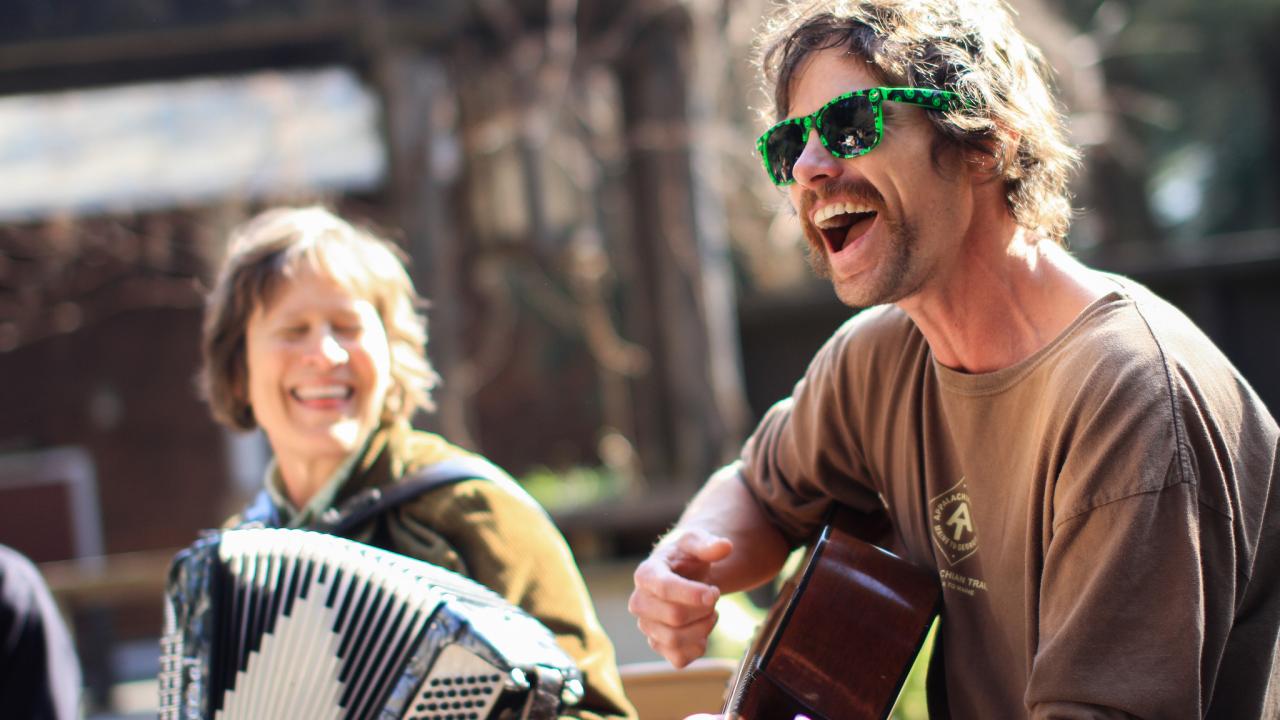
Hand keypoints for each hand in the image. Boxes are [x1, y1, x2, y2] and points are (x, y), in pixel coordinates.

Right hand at [629, 529, 732, 667]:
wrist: (681, 574)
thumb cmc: (685, 557)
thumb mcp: (695, 542)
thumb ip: (708, 544)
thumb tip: (724, 547)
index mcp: (646, 574)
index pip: (664, 589)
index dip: (693, 594)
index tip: (714, 592)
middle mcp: (640, 603)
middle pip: (674, 617)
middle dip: (703, 609)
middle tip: (714, 596)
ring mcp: (647, 626)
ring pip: (675, 640)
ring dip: (703, 627)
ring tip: (711, 612)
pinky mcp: (658, 645)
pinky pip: (678, 659)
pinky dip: (697, 648)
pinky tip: (703, 631)